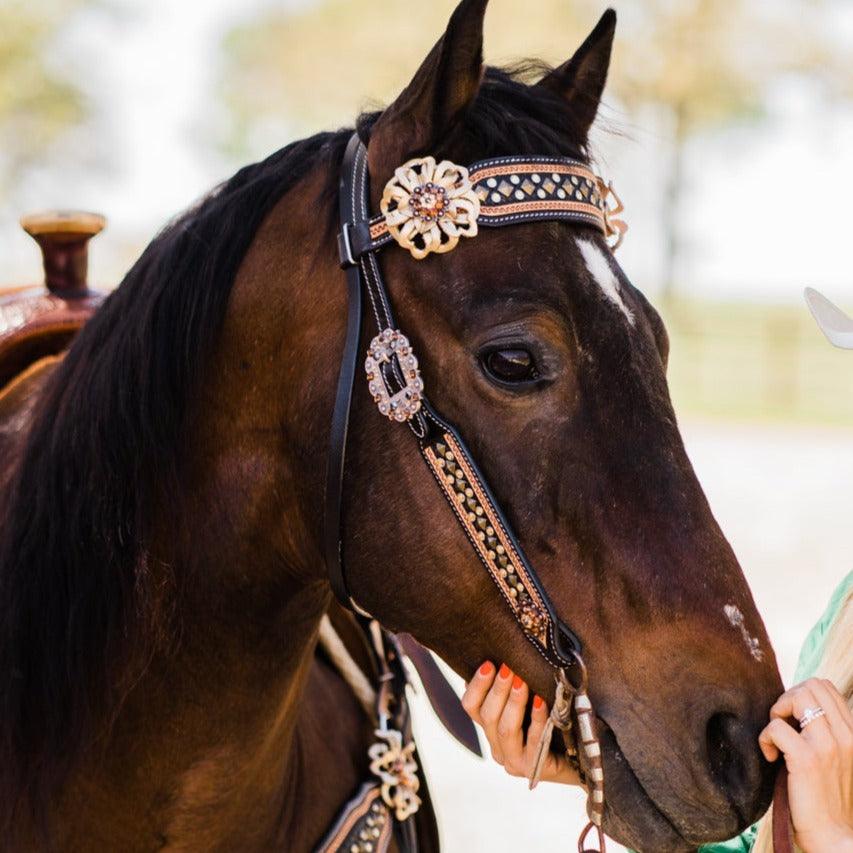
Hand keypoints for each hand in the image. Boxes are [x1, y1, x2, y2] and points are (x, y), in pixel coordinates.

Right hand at [461, 660, 579, 784]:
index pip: (471, 706)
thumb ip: (513, 689)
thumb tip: (503, 656)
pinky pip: (534, 741)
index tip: (488, 663)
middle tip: (508, 668)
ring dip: (513, 702)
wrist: (580, 758)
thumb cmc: (552, 724)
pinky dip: (537, 719)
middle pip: (487, 716)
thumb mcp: (528, 704)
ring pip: (505, 729)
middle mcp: (498, 746)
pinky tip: (541, 702)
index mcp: (491, 729)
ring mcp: (514, 761)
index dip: (476, 685)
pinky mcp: (534, 768)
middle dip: (497, 689)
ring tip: (521, 681)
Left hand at [758, 678, 852, 852]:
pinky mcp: (808, 759)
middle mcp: (845, 735)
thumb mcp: (832, 755)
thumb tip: (793, 703)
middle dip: (788, 699)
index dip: (800, 695)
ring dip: (777, 713)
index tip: (792, 720)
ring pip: (797, 696)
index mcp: (852, 733)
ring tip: (778, 738)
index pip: (825, 686)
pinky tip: (772, 757)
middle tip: (783, 726)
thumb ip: (822, 729)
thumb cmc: (824, 795)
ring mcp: (828, 746)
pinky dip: (765, 738)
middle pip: (811, 685)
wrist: (832, 836)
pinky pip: (776, 727)